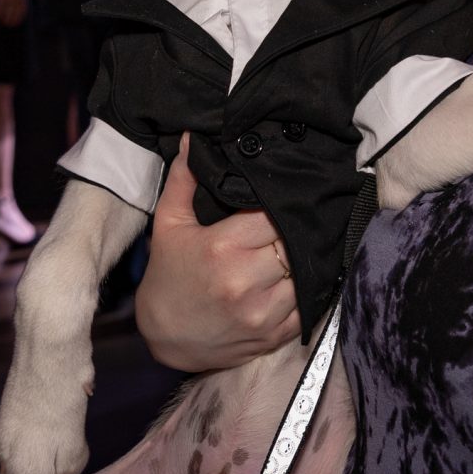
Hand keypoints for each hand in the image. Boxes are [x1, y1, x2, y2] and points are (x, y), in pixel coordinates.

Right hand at [133, 154, 298, 371]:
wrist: (164, 336)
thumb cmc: (168, 275)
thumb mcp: (169, 224)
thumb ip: (184, 179)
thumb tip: (192, 137)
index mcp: (223, 247)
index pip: (276, 216)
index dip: (281, 208)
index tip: (280, 204)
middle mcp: (245, 280)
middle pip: (294, 243)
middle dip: (294, 233)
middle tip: (293, 225)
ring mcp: (262, 312)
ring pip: (307, 274)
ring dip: (303, 263)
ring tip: (296, 251)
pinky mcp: (273, 335)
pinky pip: (308, 307)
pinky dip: (308, 292)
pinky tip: (298, 280)